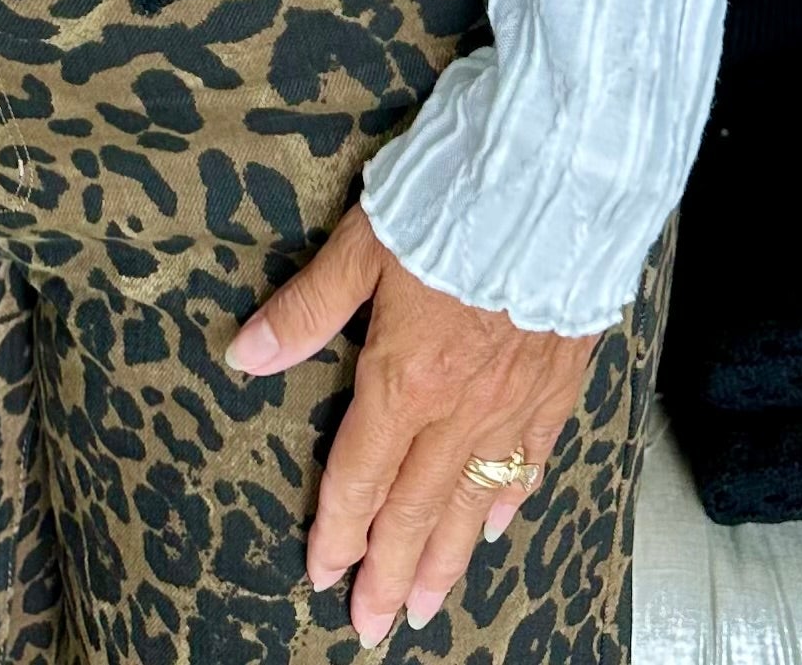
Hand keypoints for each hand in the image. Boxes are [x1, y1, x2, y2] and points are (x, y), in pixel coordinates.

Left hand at [225, 207, 594, 639]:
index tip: (322, 576)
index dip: (337, 529)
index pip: (359, 474)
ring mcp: (513, 403)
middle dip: (387, 571)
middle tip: (373, 626)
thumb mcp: (362, 244)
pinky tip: (494, 528)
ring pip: (472, 502)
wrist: (556, 182)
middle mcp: (459, 408)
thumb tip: (244, 354)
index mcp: (403, 377)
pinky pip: (530, 461)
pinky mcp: (557, 385)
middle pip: (414, 508)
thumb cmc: (452, 199)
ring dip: (444, 560)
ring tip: (424, 606)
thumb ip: (306, 308)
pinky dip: (508, 501)